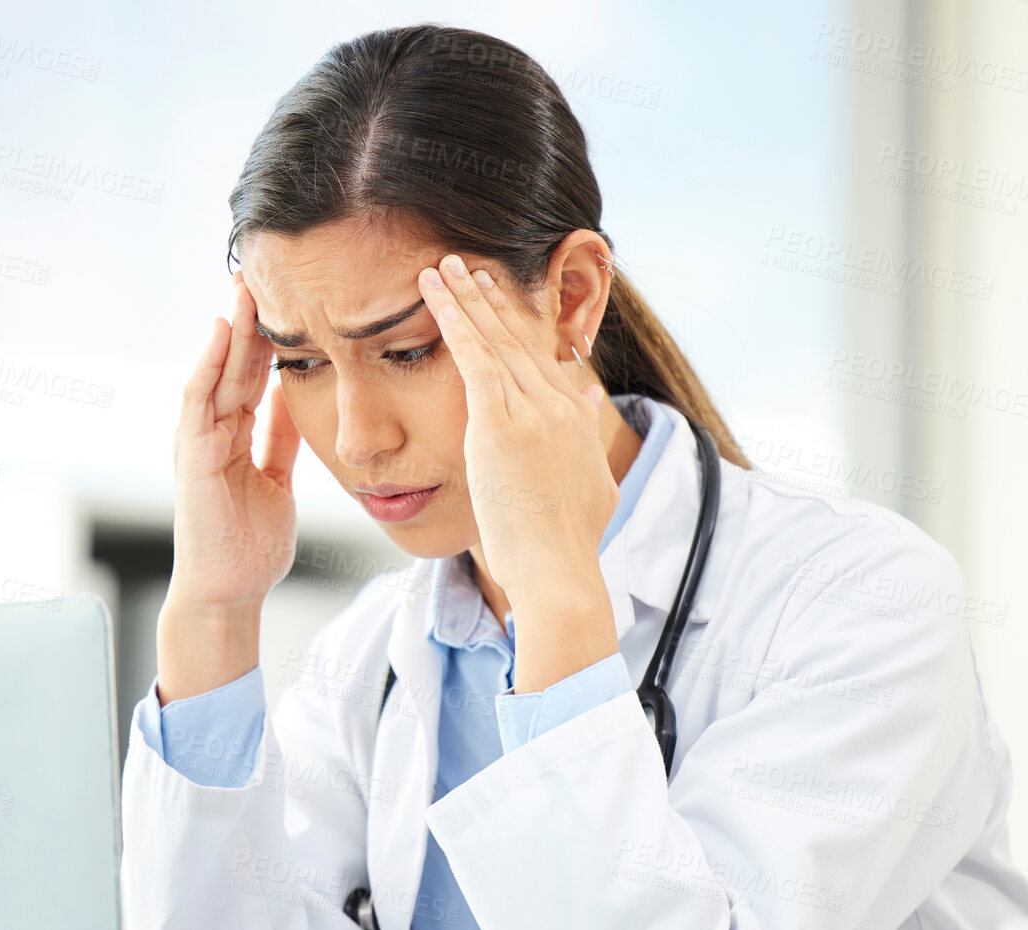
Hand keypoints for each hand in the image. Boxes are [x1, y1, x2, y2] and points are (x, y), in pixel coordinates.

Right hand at [156, 277, 301, 702]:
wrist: (228, 592)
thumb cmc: (250, 545)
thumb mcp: (277, 479)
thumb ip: (281, 439)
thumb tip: (299, 398)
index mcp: (234, 436)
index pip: (253, 374)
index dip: (270, 336)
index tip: (291, 298)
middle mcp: (211, 431)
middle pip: (234, 363)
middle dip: (250, 319)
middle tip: (266, 272)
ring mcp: (197, 441)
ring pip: (216, 372)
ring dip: (230, 330)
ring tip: (245, 286)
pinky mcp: (191, 455)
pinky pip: (199, 400)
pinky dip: (208, 364)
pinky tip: (222, 332)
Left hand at [417, 254, 617, 601]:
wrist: (559, 568)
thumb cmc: (568, 542)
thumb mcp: (592, 482)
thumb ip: (588, 438)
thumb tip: (594, 404)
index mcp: (575, 417)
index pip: (541, 357)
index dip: (516, 323)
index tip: (498, 296)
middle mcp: (557, 403)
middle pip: (517, 338)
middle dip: (488, 298)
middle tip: (467, 265)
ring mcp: (531, 411)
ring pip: (493, 339)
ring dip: (465, 298)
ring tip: (443, 266)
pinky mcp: (500, 424)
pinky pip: (473, 357)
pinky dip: (453, 320)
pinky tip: (433, 294)